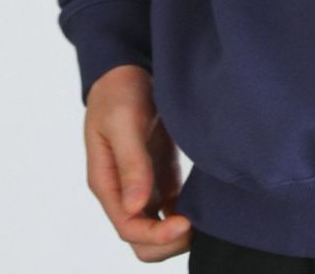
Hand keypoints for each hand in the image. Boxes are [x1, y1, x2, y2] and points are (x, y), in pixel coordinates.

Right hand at [84, 64, 192, 261]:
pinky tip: (205, 203)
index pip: (129, 228)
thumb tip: (135, 207)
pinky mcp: (160, 176)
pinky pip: (171, 209)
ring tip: (207, 217)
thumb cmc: (119, 92)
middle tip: (199, 224)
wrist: (126, 70)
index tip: (186, 222)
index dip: (157, 234)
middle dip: (168, 243)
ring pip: (158, 229)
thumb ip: (130, 162)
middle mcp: (123, 192)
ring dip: (179, 233)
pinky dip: (186, 214)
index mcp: (108, 183)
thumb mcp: (122, 122)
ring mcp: (142, 186)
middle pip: (142, 240)